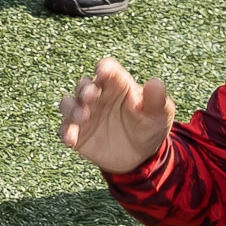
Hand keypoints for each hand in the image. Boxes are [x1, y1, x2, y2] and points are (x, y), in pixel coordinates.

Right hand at [58, 57, 174, 173]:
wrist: (141, 157)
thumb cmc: (150, 126)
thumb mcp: (160, 114)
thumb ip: (156, 99)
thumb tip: (156, 82)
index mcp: (117, 85)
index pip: (108, 69)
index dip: (104, 68)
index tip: (103, 72)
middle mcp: (97, 95)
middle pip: (84, 84)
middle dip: (85, 88)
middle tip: (90, 96)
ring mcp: (85, 113)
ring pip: (69, 103)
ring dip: (72, 108)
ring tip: (82, 117)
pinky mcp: (78, 132)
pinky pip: (66, 128)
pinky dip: (66, 131)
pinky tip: (71, 140)